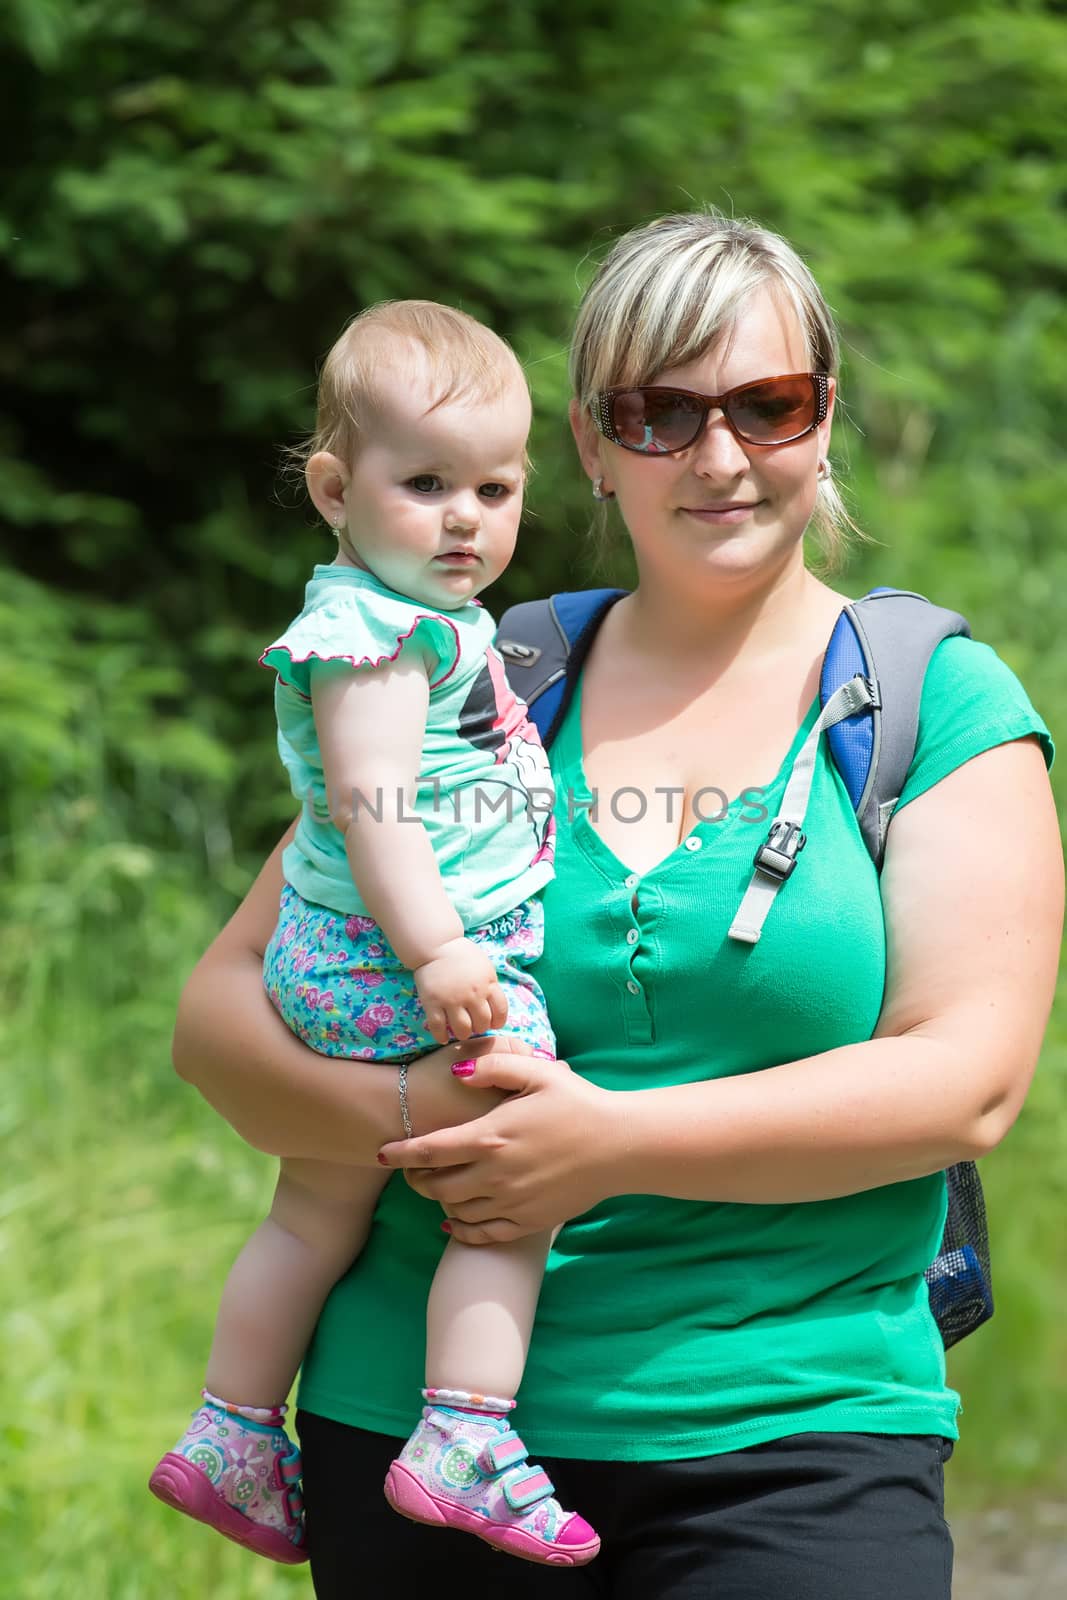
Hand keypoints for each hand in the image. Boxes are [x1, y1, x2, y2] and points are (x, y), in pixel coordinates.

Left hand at [377, 1052, 628, 1242]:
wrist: (620, 1147)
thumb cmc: (578, 1104)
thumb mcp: (538, 1072)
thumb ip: (493, 1067)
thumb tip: (456, 1072)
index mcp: (491, 1137)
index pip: (428, 1151)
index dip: (399, 1154)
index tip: (382, 1152)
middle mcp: (494, 1175)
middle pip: (434, 1187)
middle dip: (415, 1179)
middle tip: (412, 1169)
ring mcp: (511, 1203)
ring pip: (455, 1212)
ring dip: (438, 1201)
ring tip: (438, 1187)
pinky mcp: (528, 1222)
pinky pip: (482, 1234)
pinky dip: (461, 1230)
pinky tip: (456, 1220)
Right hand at [414, 937, 507, 1044]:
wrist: (436, 945)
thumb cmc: (463, 955)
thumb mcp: (485, 967)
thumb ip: (490, 986)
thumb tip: (494, 1008)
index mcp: (488, 984)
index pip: (500, 1011)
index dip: (498, 1022)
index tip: (492, 1023)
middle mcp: (472, 994)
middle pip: (482, 1024)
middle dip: (480, 1028)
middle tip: (474, 1026)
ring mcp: (452, 1000)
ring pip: (462, 1029)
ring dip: (464, 1034)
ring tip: (461, 1031)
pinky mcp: (433, 1003)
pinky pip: (438, 1027)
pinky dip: (441, 1036)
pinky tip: (444, 1038)